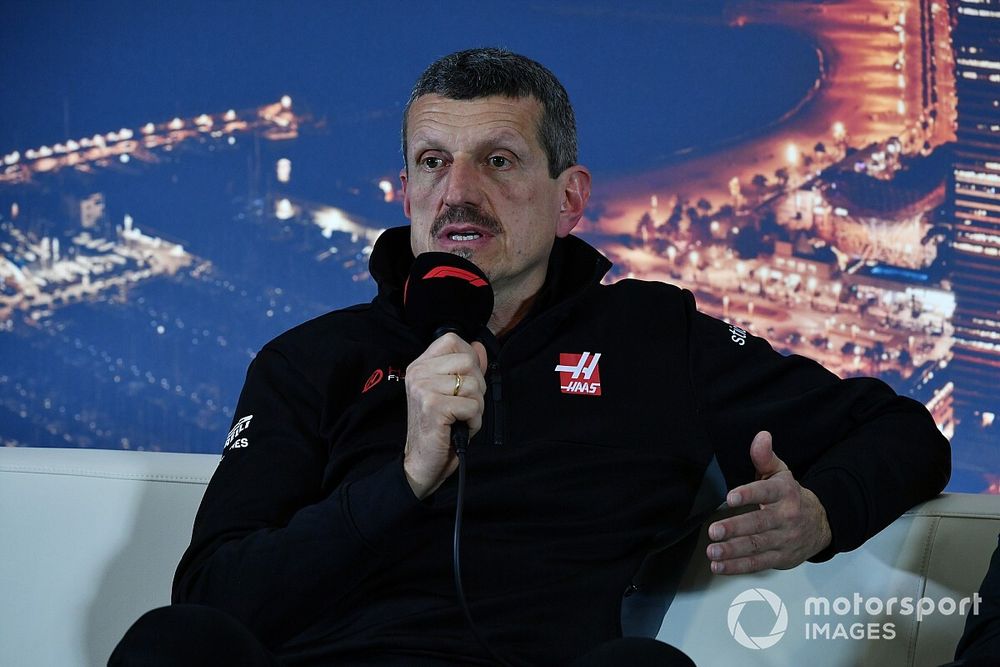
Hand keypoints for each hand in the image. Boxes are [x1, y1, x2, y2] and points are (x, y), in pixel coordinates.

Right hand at [403, 333, 487, 498]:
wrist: (422, 462)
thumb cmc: (440, 428)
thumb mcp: (453, 393)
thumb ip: (466, 369)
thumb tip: (479, 346)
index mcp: (420, 366)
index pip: (452, 340)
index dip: (469, 357)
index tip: (465, 380)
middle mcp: (418, 373)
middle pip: (468, 361)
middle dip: (477, 386)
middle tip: (464, 405)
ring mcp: (423, 388)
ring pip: (473, 385)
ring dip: (476, 406)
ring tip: (461, 418)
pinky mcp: (433, 406)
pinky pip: (472, 405)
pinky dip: (474, 421)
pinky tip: (461, 427)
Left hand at [706, 431, 831, 574]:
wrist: (821, 523)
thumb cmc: (790, 496)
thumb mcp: (780, 473)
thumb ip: (765, 457)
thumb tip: (761, 436)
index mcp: (785, 493)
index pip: (766, 492)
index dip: (748, 494)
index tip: (730, 497)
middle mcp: (786, 517)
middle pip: (759, 523)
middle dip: (735, 528)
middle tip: (714, 530)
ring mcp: (784, 540)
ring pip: (757, 546)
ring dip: (732, 551)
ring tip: (712, 551)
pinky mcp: (781, 558)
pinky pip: (758, 563)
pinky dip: (738, 567)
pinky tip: (719, 566)